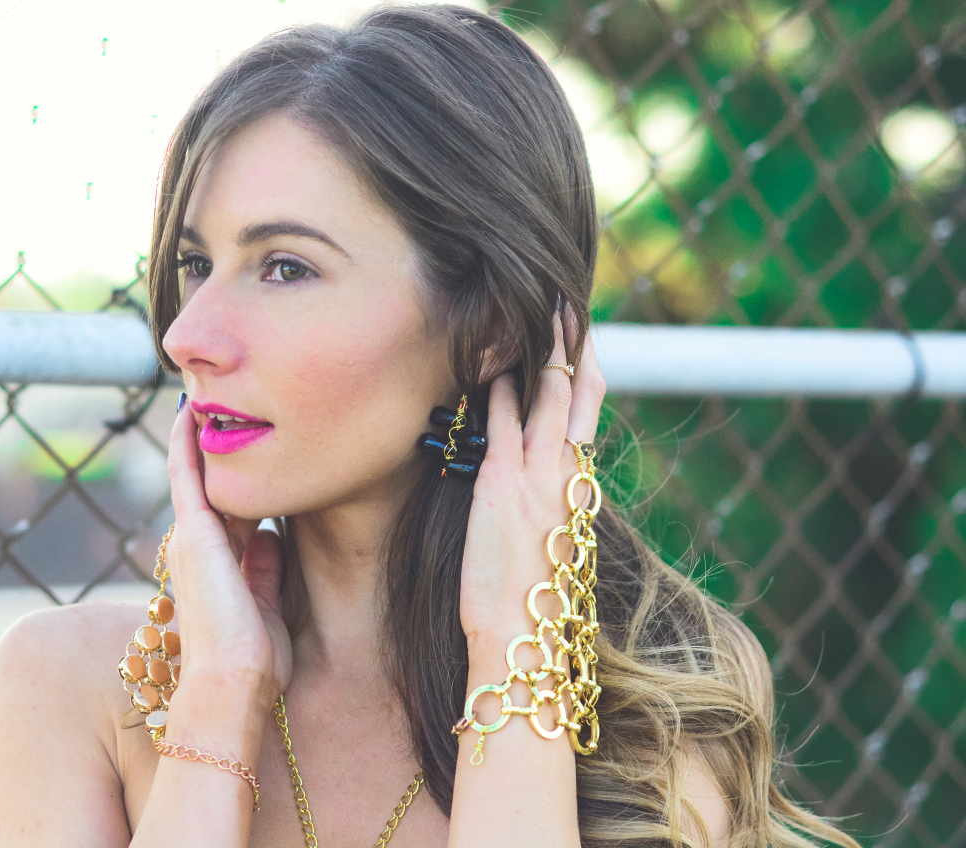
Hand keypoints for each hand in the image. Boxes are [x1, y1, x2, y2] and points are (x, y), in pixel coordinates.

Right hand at [162, 395, 292, 714]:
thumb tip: (271, 537)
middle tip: (222, 405)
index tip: (243, 449)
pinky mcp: (191, 532)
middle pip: (207, 487)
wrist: (233, 682)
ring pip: (190, 474)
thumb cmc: (253, 662)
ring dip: (195, 436)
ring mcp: (190, 539)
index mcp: (215, 568)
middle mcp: (196, 549)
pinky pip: (184, 475)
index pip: (225, 513)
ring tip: (202, 396)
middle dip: (213, 449)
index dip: (234, 481)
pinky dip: (184, 443)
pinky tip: (187, 412)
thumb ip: (265, 571)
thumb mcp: (266, 606)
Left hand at [459, 306, 605, 663]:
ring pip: (547, 394)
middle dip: (573, 343)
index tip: (580, 339)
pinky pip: (504, 420)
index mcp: (576, 487)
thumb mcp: (550, 548)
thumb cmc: (532, 604)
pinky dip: (500, 387)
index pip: (587, 414)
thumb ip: (547, 511)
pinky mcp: (502, 483)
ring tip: (538, 308)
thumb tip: (538, 496)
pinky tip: (489, 361)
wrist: (524, 639)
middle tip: (568, 301)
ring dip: (541, 348)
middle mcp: (565, 474)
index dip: (584, 372)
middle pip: (578, 391)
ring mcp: (536, 476)